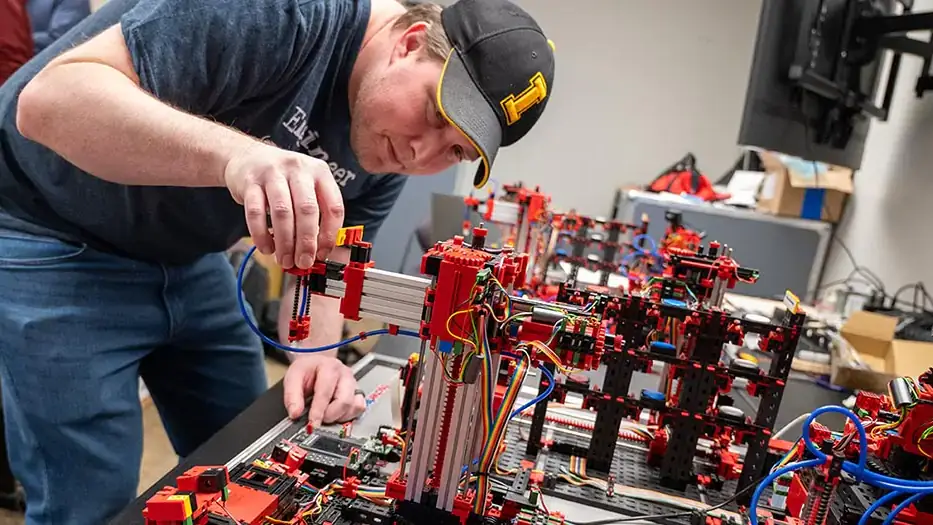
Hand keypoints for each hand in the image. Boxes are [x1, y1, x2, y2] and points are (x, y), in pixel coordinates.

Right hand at [224, 142, 344, 268]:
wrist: (246, 156)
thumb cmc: (282, 178)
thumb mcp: (305, 186)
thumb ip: (314, 213)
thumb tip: (317, 251)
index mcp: (320, 172)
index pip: (333, 207)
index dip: (329, 235)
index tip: (323, 253)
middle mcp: (298, 169)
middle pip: (307, 210)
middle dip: (306, 242)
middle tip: (303, 262)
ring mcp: (273, 173)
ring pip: (282, 213)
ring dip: (285, 242)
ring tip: (284, 259)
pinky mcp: (249, 182)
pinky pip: (255, 213)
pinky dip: (261, 235)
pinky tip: (266, 247)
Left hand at [283, 355, 365, 427]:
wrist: (316, 365)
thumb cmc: (307, 370)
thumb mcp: (293, 377)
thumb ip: (292, 396)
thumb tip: (295, 413)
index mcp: (329, 367)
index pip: (326, 393)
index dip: (318, 411)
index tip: (312, 424)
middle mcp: (345, 375)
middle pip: (344, 401)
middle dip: (330, 415)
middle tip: (318, 419)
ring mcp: (354, 384)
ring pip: (354, 407)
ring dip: (340, 416)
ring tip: (327, 414)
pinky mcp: (358, 393)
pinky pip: (359, 409)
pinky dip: (349, 416)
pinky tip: (337, 414)